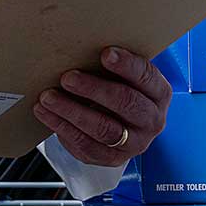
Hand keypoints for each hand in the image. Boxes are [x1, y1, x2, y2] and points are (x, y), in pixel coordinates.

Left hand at [34, 46, 170, 167]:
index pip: (146, 77)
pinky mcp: (112, 159)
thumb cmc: (119, 89)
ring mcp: (134, 143)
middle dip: (93, 89)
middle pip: (126, 104)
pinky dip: (63, 128)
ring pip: (103, 128)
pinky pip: (86, 146)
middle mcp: (152, 121)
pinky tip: (46, 114)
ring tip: (48, 96)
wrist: (121, 124)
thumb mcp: (124, 76)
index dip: (127, 66)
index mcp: (159, 94)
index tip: (105, 54)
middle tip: (67, 77)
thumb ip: (112, 65)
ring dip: (71, 111)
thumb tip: (81, 46)